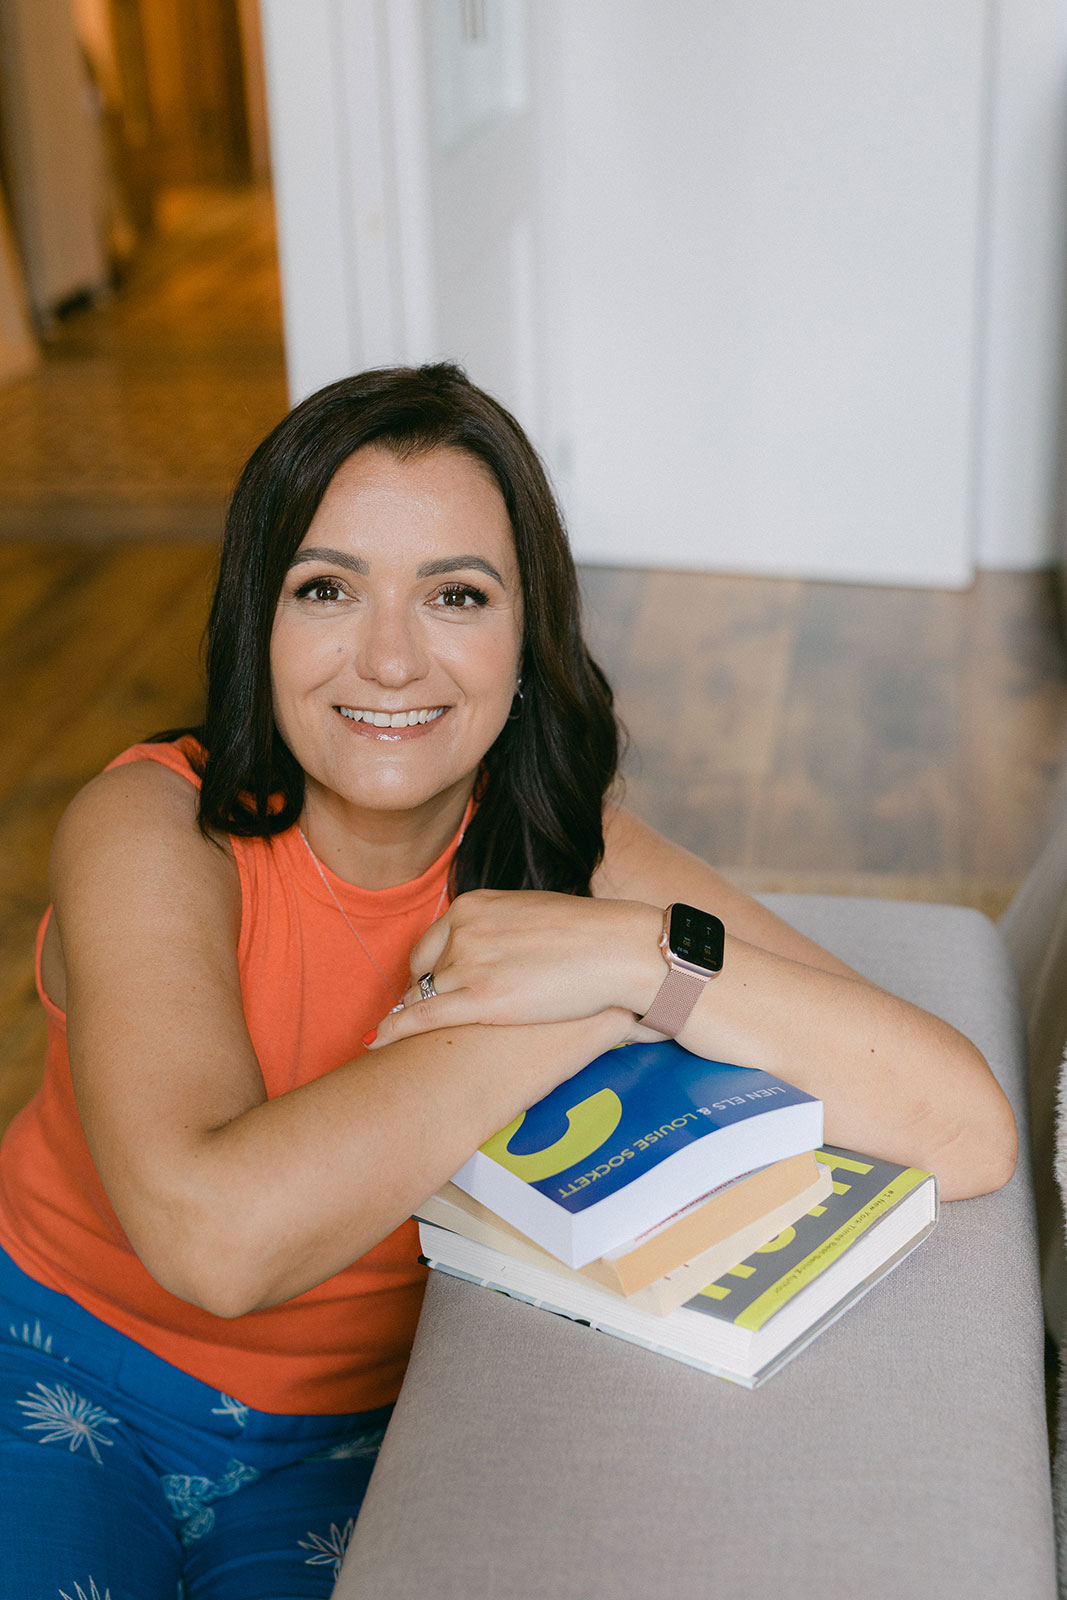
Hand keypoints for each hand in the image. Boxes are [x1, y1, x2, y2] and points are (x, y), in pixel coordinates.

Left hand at [367, 889, 664, 1047]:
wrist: (619, 949)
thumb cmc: (588, 935)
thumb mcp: (531, 914)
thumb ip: (500, 928)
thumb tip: (492, 949)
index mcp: (474, 905)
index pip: (433, 943)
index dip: (434, 971)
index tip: (436, 989)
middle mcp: (464, 930)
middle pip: (425, 971)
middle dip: (429, 994)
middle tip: (438, 1016)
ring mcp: (470, 964)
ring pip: (426, 997)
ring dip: (425, 1015)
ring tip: (418, 1039)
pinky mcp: (481, 1001)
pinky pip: (421, 1017)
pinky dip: (395, 1030)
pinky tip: (376, 1043)